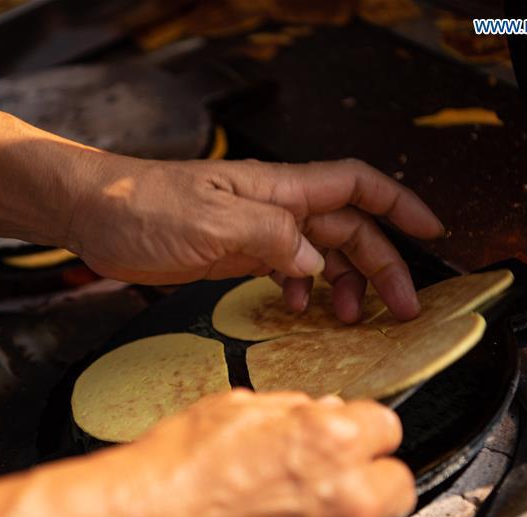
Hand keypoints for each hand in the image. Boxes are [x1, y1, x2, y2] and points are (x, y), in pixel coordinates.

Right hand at [1, 390, 415, 516]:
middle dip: (367, 476)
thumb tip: (327, 413)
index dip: (359, 430)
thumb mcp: (233, 411)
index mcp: (331, 441)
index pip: (386, 426)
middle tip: (326, 479)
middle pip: (396, 483)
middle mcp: (348, 499)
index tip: (345, 439)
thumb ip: (294, 410)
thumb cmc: (174, 474)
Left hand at [67, 154, 443, 320]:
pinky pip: (286, 270)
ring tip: (349, 319)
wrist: (94, 215)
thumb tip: (314, 264)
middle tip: (400, 308)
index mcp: (278, 190)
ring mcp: (256, 232)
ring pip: (320, 255)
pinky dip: (301, 290)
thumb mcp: (211, 221)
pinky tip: (298, 308)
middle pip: (348, 231)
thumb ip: (270, 238)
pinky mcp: (235, 254)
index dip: (399, 205)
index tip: (432, 231)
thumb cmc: (142, 206)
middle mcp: (275, 209)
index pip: (356, 187)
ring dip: (343, 284)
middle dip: (381, 266)